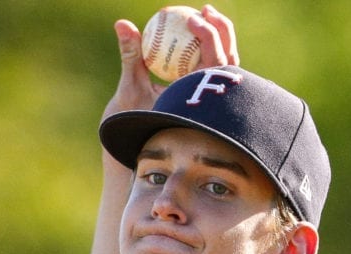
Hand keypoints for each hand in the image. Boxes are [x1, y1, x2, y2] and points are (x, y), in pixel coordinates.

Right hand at [102, 6, 239, 125]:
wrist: (140, 143)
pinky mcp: (207, 98)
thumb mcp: (130, 87)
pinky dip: (208, 47)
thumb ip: (130, 55)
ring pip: (224, 65)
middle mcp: (211, 103)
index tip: (192, 19)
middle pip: (227, 60)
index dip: (210, 37)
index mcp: (199, 103)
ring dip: (219, 37)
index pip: (214, 65)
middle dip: (222, 30)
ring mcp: (211, 101)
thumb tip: (122, 24)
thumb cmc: (134, 120)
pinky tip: (195, 31)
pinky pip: (212, 68)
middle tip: (205, 10)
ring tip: (204, 14)